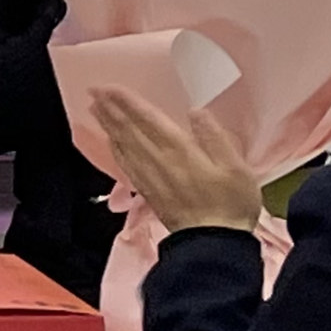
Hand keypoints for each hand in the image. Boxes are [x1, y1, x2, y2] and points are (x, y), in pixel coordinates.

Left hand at [95, 87, 264, 233]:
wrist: (213, 243)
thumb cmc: (231, 202)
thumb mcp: (237, 167)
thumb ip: (215, 137)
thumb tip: (196, 111)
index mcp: (181, 151)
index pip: (148, 120)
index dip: (127, 102)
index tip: (109, 87)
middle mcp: (159, 161)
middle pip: (129, 131)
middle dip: (110, 110)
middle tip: (93, 92)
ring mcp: (150, 177)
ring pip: (123, 146)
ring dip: (108, 126)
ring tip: (95, 109)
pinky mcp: (148, 191)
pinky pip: (126, 165)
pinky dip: (115, 149)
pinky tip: (111, 142)